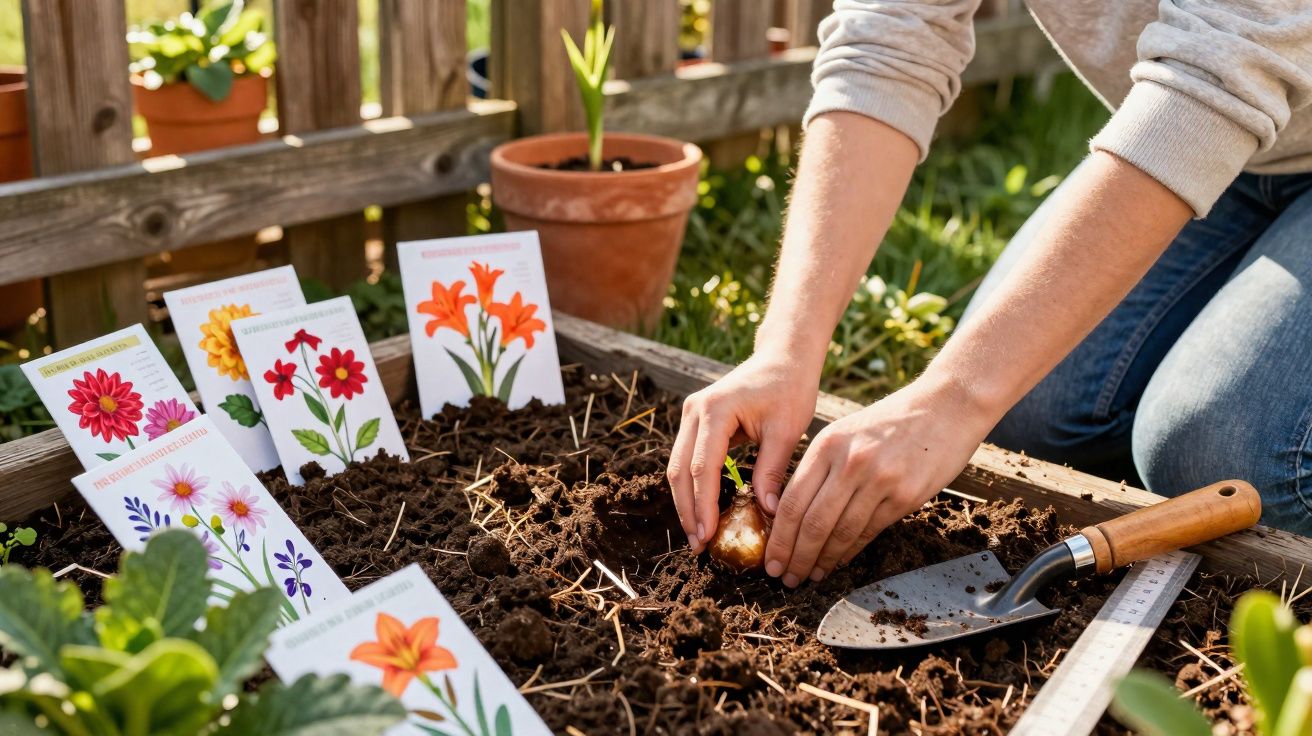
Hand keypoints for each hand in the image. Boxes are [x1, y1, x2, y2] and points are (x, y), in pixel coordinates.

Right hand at [667, 353, 820, 551]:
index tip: (707, 536)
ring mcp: (691, 414)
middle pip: (679, 470)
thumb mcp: (786, 431)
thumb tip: (767, 513)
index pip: (702, 467)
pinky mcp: (696, 421)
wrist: (783, 357)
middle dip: (687, 510)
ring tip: (698, 535)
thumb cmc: (789, 388)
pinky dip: (692, 487)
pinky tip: (703, 511)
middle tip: (699, 545)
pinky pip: (687, 459)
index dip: (703, 505)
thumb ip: (772, 471)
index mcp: (716, 410)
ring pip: (677, 466)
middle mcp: (695, 410)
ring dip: (686, 502)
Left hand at [763, 375, 993, 586]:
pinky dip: (850, 551)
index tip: (770, 559)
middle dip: (795, 557)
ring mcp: (879, 480)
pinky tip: (838, 562)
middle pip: (812, 523)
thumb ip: (821, 467)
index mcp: (827, 445)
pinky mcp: (905, 496)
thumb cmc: (892, 420)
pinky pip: (869, 531)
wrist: (946, 406)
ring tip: (810, 576)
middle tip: (785, 578)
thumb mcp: (846, 432)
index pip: (792, 501)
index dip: (778, 538)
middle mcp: (849, 462)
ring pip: (840, 533)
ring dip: (822, 560)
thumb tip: (793, 511)